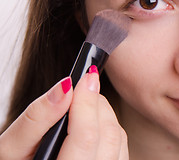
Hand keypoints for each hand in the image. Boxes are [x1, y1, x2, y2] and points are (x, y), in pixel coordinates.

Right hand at [0, 68, 127, 159]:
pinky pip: (120, 147)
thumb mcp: (12, 147)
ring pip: (117, 139)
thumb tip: (65, 87)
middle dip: (97, 103)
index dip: (87, 102)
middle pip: (107, 134)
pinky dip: (108, 126)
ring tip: (86, 101)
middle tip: (85, 84)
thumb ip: (37, 118)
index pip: (86, 136)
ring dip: (104, 113)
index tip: (87, 76)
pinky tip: (93, 120)